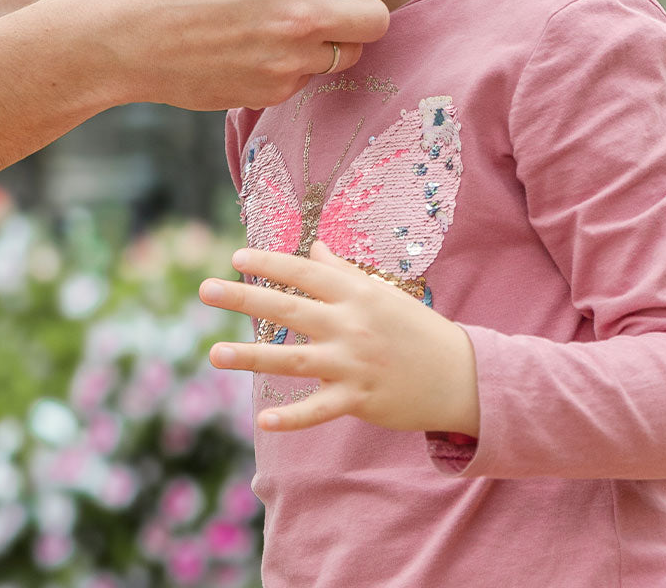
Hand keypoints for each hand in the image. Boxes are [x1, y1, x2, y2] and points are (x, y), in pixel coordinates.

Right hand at [105, 0, 390, 109]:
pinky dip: (295, 64)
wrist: (125, 37)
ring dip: (335, 39)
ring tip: (299, 28)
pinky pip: (308, 77)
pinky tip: (261, 50)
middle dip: (364, 7)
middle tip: (341, 2)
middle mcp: (301, 13)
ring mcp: (290, 58)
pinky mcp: (274, 91)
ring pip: (348, 52)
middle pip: (376, 17)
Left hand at [199, 242, 479, 434]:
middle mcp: (350, 324)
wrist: (461, 375)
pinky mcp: (359, 399)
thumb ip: (344, 272)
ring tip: (213, 353)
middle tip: (204, 289)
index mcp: (356, 294)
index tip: (235, 257)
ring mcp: (353, 363)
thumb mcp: (383, 292)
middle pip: (288, 308)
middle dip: (244, 297)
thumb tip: (313, 247)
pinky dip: (292, 416)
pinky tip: (262, 417)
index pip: (304, 272)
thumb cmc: (416, 329)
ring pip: (292, 359)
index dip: (268, 263)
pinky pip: (319, 409)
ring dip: (250, 356)